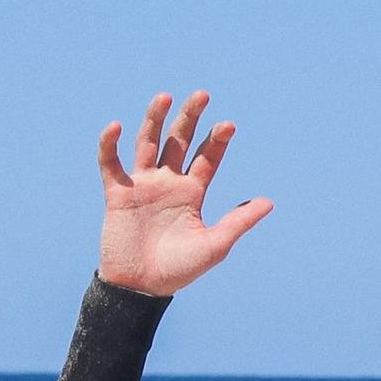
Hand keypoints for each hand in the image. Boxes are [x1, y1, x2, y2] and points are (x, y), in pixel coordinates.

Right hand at [95, 92, 272, 297]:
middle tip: (202, 94)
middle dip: (189, 119)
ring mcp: (142, 185)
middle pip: (179, 142)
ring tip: (166, 97)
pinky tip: (117, 126)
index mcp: (193, 193)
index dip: (217, 141)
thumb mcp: (215, 244)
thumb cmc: (180, 269)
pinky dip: (110, 144)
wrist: (143, 285)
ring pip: (148, 144)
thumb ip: (238, 221)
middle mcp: (168, 183)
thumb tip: (269, 202)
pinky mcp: (117, 193)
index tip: (229, 125)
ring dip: (155, 120)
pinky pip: (111, 163)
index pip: (207, 159)